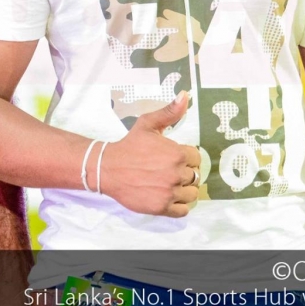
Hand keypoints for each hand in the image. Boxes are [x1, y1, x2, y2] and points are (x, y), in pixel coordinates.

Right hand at [99, 92, 200, 216]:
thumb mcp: (148, 125)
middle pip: (194, 176)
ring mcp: (169, 192)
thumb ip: (169, 112)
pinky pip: (183, 210)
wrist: (109, 168)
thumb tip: (185, 95)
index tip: (173, 158)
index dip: (185, 158)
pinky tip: (169, 197)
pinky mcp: (162, 207)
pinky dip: (179, 205)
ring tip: (170, 184)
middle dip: (184, 173)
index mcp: (177, 154)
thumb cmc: (129, 145)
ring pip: (191, 194)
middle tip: (168, 171)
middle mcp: (176, 174)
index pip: (196, 158)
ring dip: (184, 190)